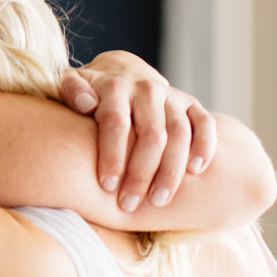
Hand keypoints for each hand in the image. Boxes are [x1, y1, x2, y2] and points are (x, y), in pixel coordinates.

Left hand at [59, 51, 217, 212]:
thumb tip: (85, 104)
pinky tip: (196, 170)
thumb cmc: (89, 92)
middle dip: (141, 173)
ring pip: (179, 133)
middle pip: (151, 134)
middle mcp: (147, 90)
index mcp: (116, 87)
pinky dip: (205, 146)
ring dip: (171, 170)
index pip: (116, 122)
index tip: (106, 185)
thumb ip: (71, 92)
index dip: (112, 155)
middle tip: (129, 203)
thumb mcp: (72, 85)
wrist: (120, 72)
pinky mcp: (191, 104)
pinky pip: (204, 124)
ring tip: (158, 200)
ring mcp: (172, 96)